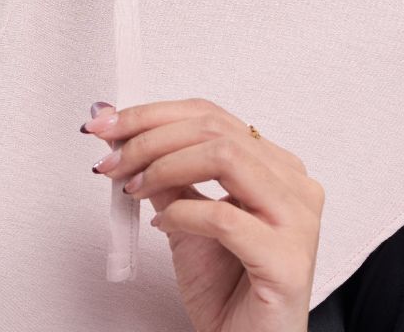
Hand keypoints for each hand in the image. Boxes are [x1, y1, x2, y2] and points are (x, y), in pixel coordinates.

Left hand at [82, 98, 322, 331]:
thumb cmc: (226, 290)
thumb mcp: (183, 217)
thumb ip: (164, 175)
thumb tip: (122, 136)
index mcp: (275, 165)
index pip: (210, 116)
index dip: (152, 114)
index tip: (106, 125)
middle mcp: (294, 184)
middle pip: (213, 129)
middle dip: (149, 137)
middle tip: (110, 157)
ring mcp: (297, 219)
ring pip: (223, 157)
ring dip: (163, 166)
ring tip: (133, 187)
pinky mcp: (287, 259)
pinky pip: (224, 217)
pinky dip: (181, 214)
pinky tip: (162, 224)